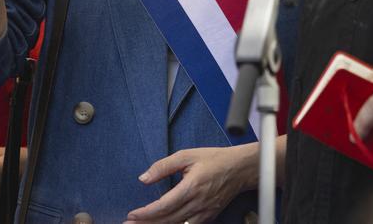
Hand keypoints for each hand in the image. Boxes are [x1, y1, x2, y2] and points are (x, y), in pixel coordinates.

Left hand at [125, 145, 257, 222]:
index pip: (164, 206)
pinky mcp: (208, 216)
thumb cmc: (215, 159)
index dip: (146, 213)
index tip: (132, 214)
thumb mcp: (187, 155)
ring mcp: (204, 213)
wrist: (240, 169)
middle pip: (167, 220)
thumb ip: (164, 166)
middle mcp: (198, 203)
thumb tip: (144, 178)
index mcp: (192, 187)